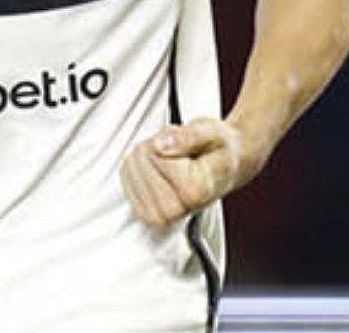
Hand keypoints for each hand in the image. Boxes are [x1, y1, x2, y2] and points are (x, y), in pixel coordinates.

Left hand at [121, 117, 250, 228]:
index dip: (170, 139)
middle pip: (143, 158)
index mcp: (196, 192)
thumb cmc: (218, 151)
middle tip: (181, 153)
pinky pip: (126, 175)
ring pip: (132, 165)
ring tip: (173, 160)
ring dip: (149, 155)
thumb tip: (161, 145)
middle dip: (157, 146)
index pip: (158, 152)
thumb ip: (191, 136)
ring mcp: (157, 215)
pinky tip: (160, 170)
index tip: (189, 145)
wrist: (223, 170)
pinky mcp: (144, 213)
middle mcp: (176, 210)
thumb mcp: (214, 132)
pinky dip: (138, 166)